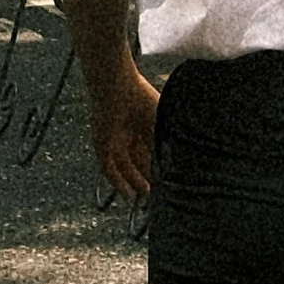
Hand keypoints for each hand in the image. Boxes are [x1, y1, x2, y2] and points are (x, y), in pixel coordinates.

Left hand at [88, 59, 158, 200]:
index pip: (150, 148)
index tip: (169, 178)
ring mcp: (113, 139)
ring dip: (133, 181)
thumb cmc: (141, 97)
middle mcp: (127, 131)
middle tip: (157, 191)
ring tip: (145, 196)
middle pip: (137, 159)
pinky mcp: (101, 145)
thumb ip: (168, 140)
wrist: (117, 87)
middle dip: (146, 175)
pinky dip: (118, 182)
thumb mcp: (161, 123)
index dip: (159, 164)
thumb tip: (181, 161)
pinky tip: (128, 194)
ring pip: (123, 166)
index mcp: (142, 121)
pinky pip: (108, 168)